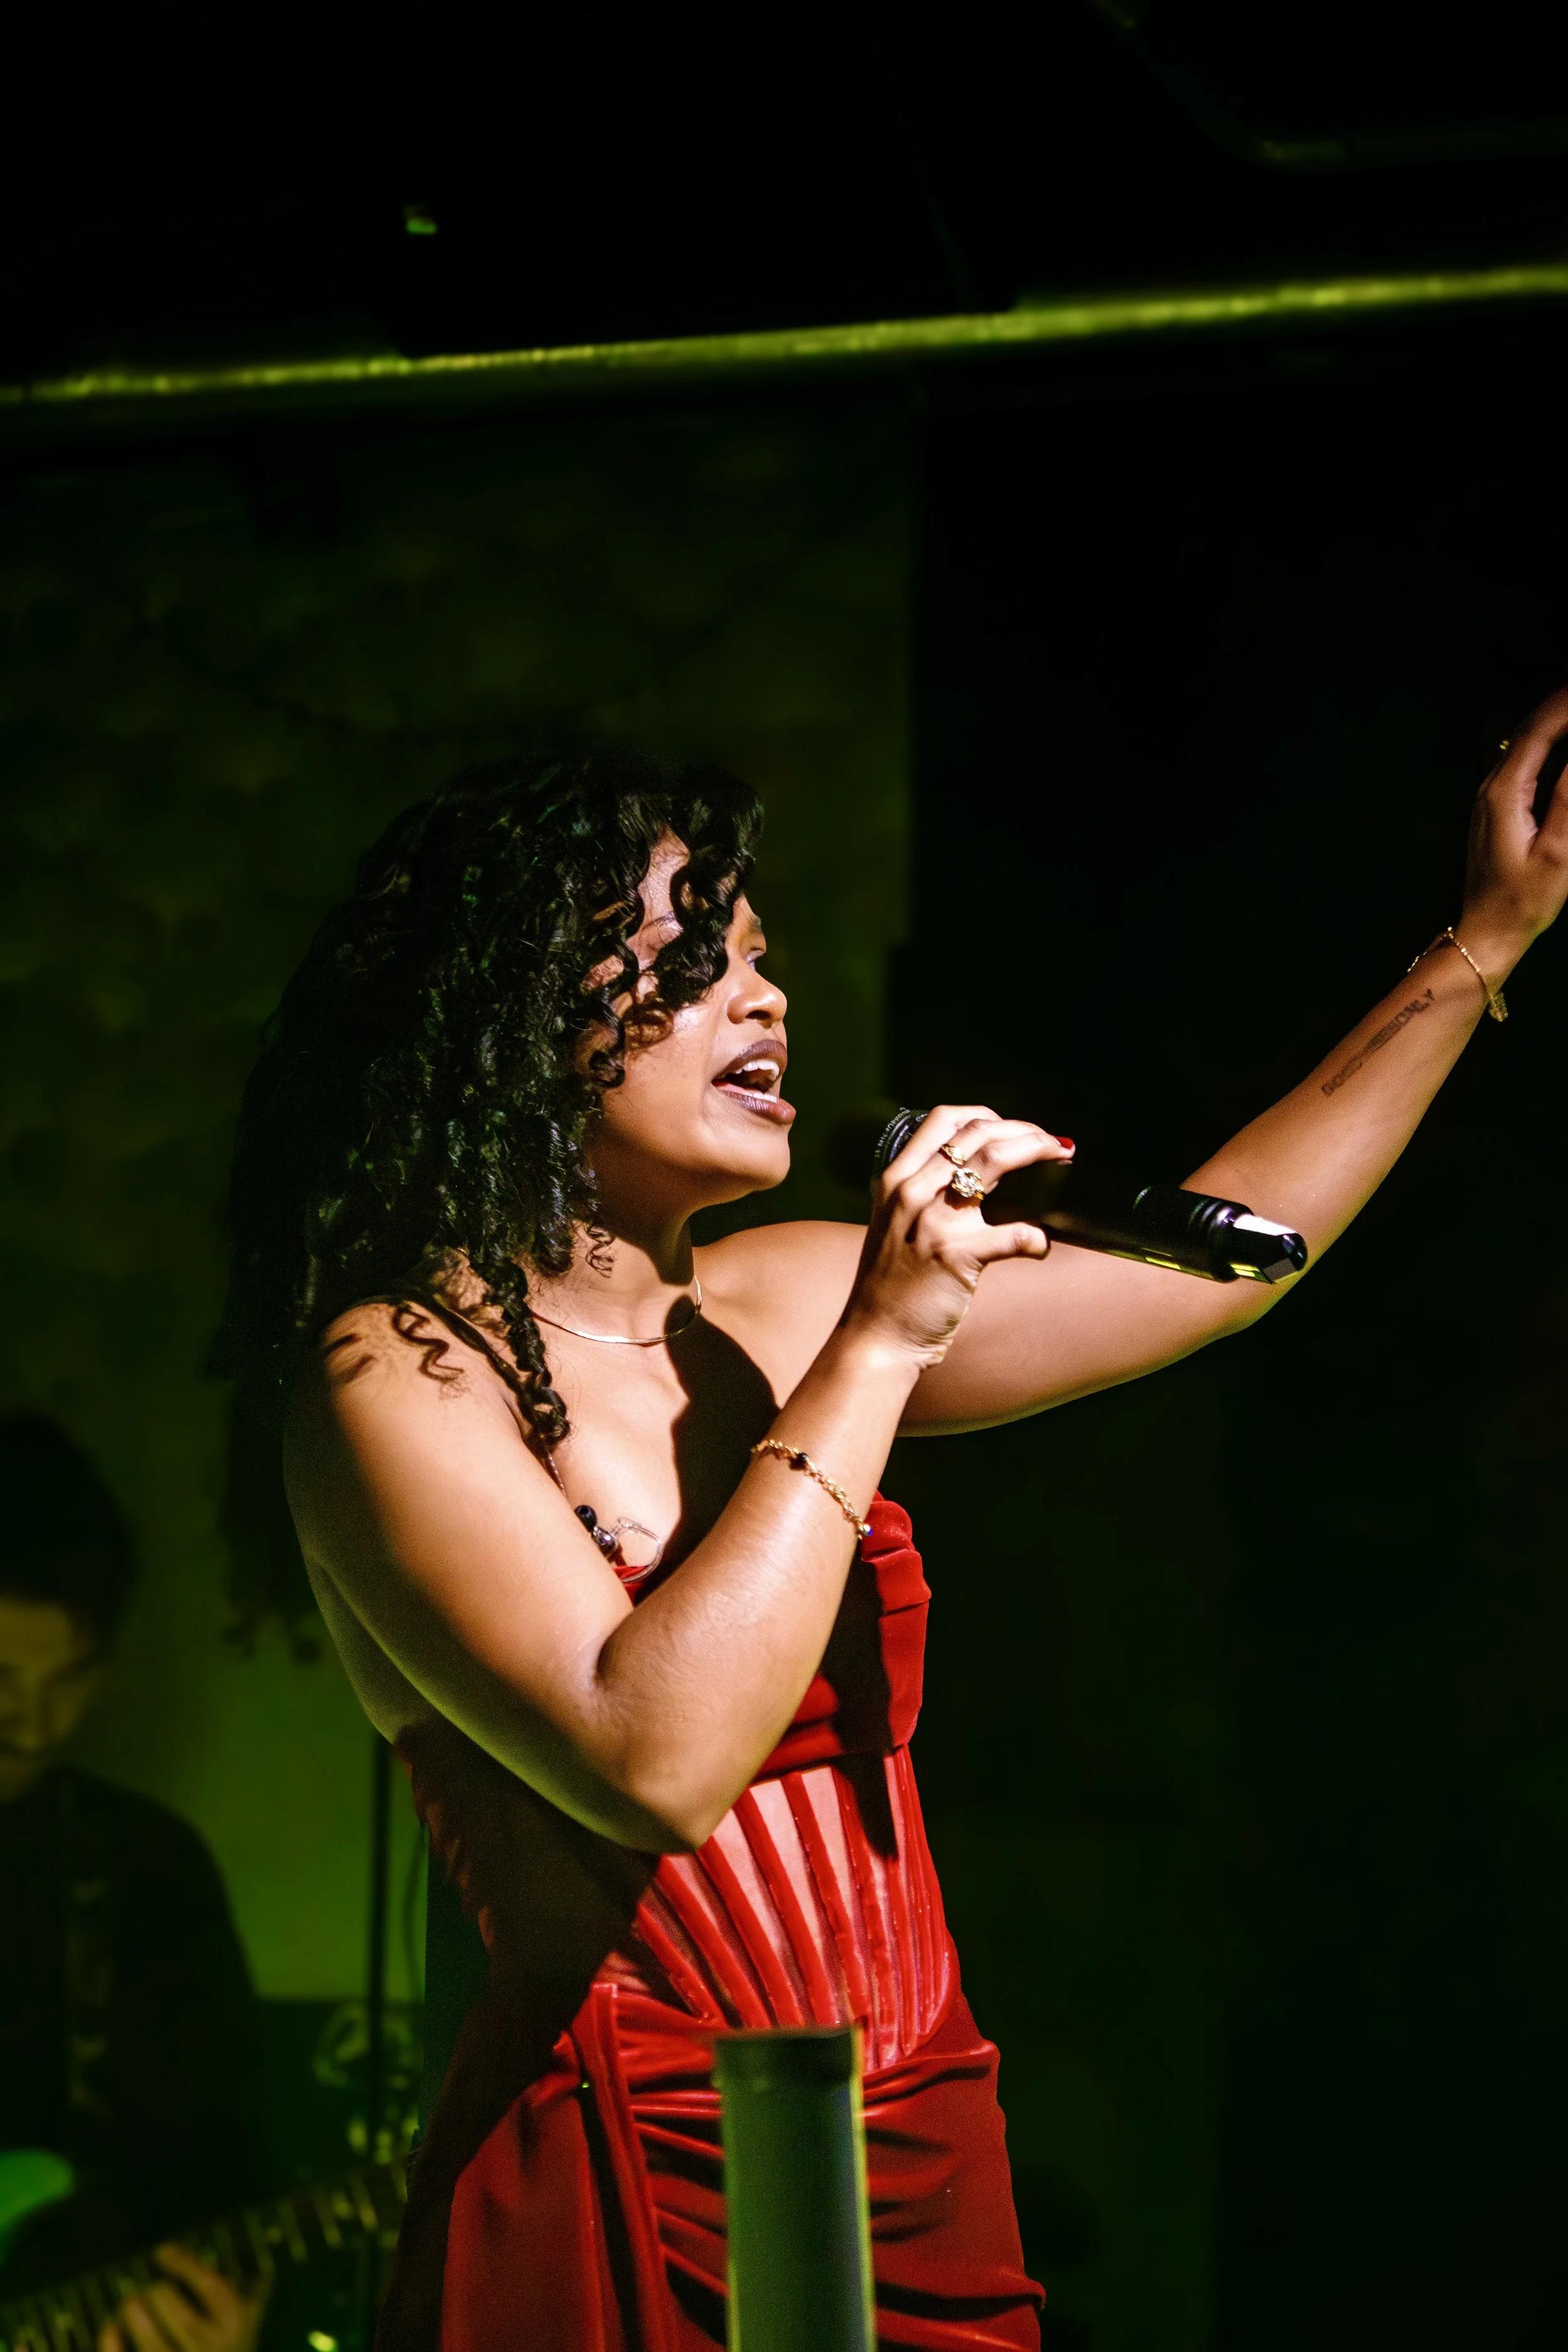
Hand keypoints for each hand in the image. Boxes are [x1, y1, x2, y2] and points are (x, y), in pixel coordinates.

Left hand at [98, 2244, 268, 2351]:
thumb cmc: (232, 2345)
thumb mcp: (242, 2314)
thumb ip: (226, 2283)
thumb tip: (176, 2251)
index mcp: (236, 2322)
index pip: (207, 2283)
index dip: (181, 2262)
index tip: (161, 2251)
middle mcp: (211, 2346)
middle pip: (168, 2301)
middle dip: (155, 2289)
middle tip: (151, 2288)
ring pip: (146, 2334)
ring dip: (133, 2310)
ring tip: (131, 2301)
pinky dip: (111, 2342)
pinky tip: (111, 2327)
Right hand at [845, 1106, 1071, 1366]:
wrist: (877, 1337)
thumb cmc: (893, 1284)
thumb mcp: (895, 1225)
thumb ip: (925, 1194)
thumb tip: (978, 1175)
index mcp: (897, 1179)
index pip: (944, 1120)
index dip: (987, 1115)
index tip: (1013, 1128)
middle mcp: (912, 1191)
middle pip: (977, 1134)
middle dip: (1025, 1130)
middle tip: (1054, 1143)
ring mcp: (933, 1221)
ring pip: (994, 1162)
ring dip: (1037, 1152)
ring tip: (1062, 1158)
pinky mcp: (956, 1256)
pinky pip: (1013, 1233)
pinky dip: (1036, 1238)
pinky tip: (1041, 1246)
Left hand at [1460, 687, 1567, 973]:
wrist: (1488, 932)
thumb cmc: (1523, 900)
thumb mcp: (1557, 852)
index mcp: (1503, 794)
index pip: (1537, 732)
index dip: (1564, 705)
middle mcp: (1491, 789)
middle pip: (1528, 730)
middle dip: (1560, 704)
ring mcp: (1490, 798)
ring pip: (1523, 743)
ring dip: (1553, 720)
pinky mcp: (1497, 809)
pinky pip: (1523, 762)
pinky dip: (1546, 742)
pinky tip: (1561, 738)